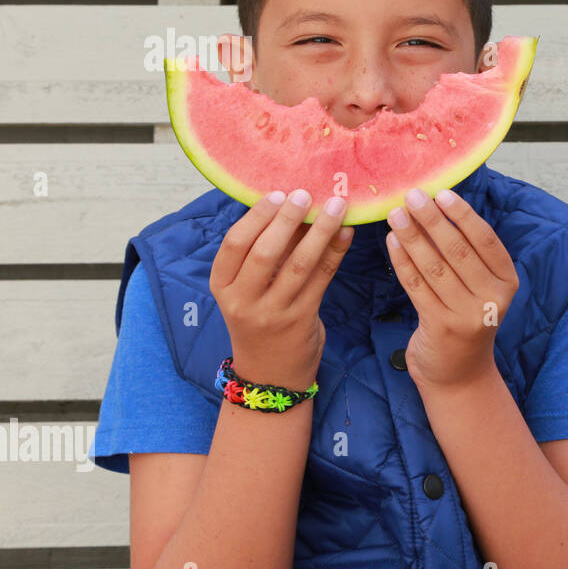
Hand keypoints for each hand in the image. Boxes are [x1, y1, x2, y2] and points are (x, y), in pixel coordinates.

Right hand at [210, 189, 352, 389]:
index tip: (276, 193)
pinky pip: (322, 279)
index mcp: (222, 288)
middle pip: (264, 252)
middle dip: (287, 219)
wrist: (270, 375)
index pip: (233, 245)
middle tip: (306, 193)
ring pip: (298, 264)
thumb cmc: (259, 320)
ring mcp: (273, 313)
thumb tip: (290, 206)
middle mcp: (243, 301)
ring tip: (336, 206)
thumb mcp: (246, 292)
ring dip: (320, 231)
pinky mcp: (302, 320)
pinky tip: (346, 233)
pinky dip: (335, 252)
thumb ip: (262, 255)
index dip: (255, 217)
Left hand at [385, 188, 519, 390]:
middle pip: (458, 250)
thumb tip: (438, 207)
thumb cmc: (466, 319)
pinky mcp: (441, 326)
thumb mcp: (480, 289)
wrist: (459, 374)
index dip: (463, 215)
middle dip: (432, 220)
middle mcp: (492, 299)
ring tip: (395, 214)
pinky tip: (392, 242)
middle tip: (411, 196)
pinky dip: (402, 261)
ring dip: (412, 237)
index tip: (441, 193)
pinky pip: (417, 286)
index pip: (486, 240)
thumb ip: (469, 255)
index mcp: (507, 282)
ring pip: (435, 266)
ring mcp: (468, 315)